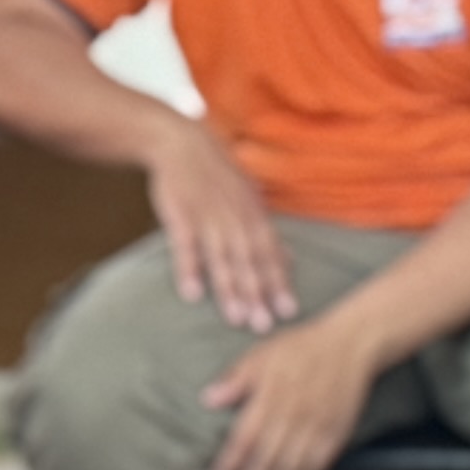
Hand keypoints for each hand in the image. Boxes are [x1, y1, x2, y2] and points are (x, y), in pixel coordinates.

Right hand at [147, 118, 294, 332]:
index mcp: (253, 216)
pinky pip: (185, 247)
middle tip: (265, 326)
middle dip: (257, 293)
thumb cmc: (216, 176)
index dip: (279, 283)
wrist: (180, 143)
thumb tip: (291, 259)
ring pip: (221, 258)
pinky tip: (191, 295)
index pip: (270, 253)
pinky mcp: (179, 215)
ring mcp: (207, 217)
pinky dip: (188, 270)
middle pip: (248, 260)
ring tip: (236, 319)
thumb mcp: (248, 199)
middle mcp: (235, 218)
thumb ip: (266, 233)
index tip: (289, 312)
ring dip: (229, 289)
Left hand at [202, 304, 387, 469]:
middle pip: (266, 463)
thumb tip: (209, 399)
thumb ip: (235, 379)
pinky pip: (316, 468)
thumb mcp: (262, 354)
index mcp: (271, 397)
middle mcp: (294, 416)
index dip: (228, 467)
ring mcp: (317, 428)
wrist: (350, 344)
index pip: (244, 441)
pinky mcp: (336, 435)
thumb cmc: (301, 348)